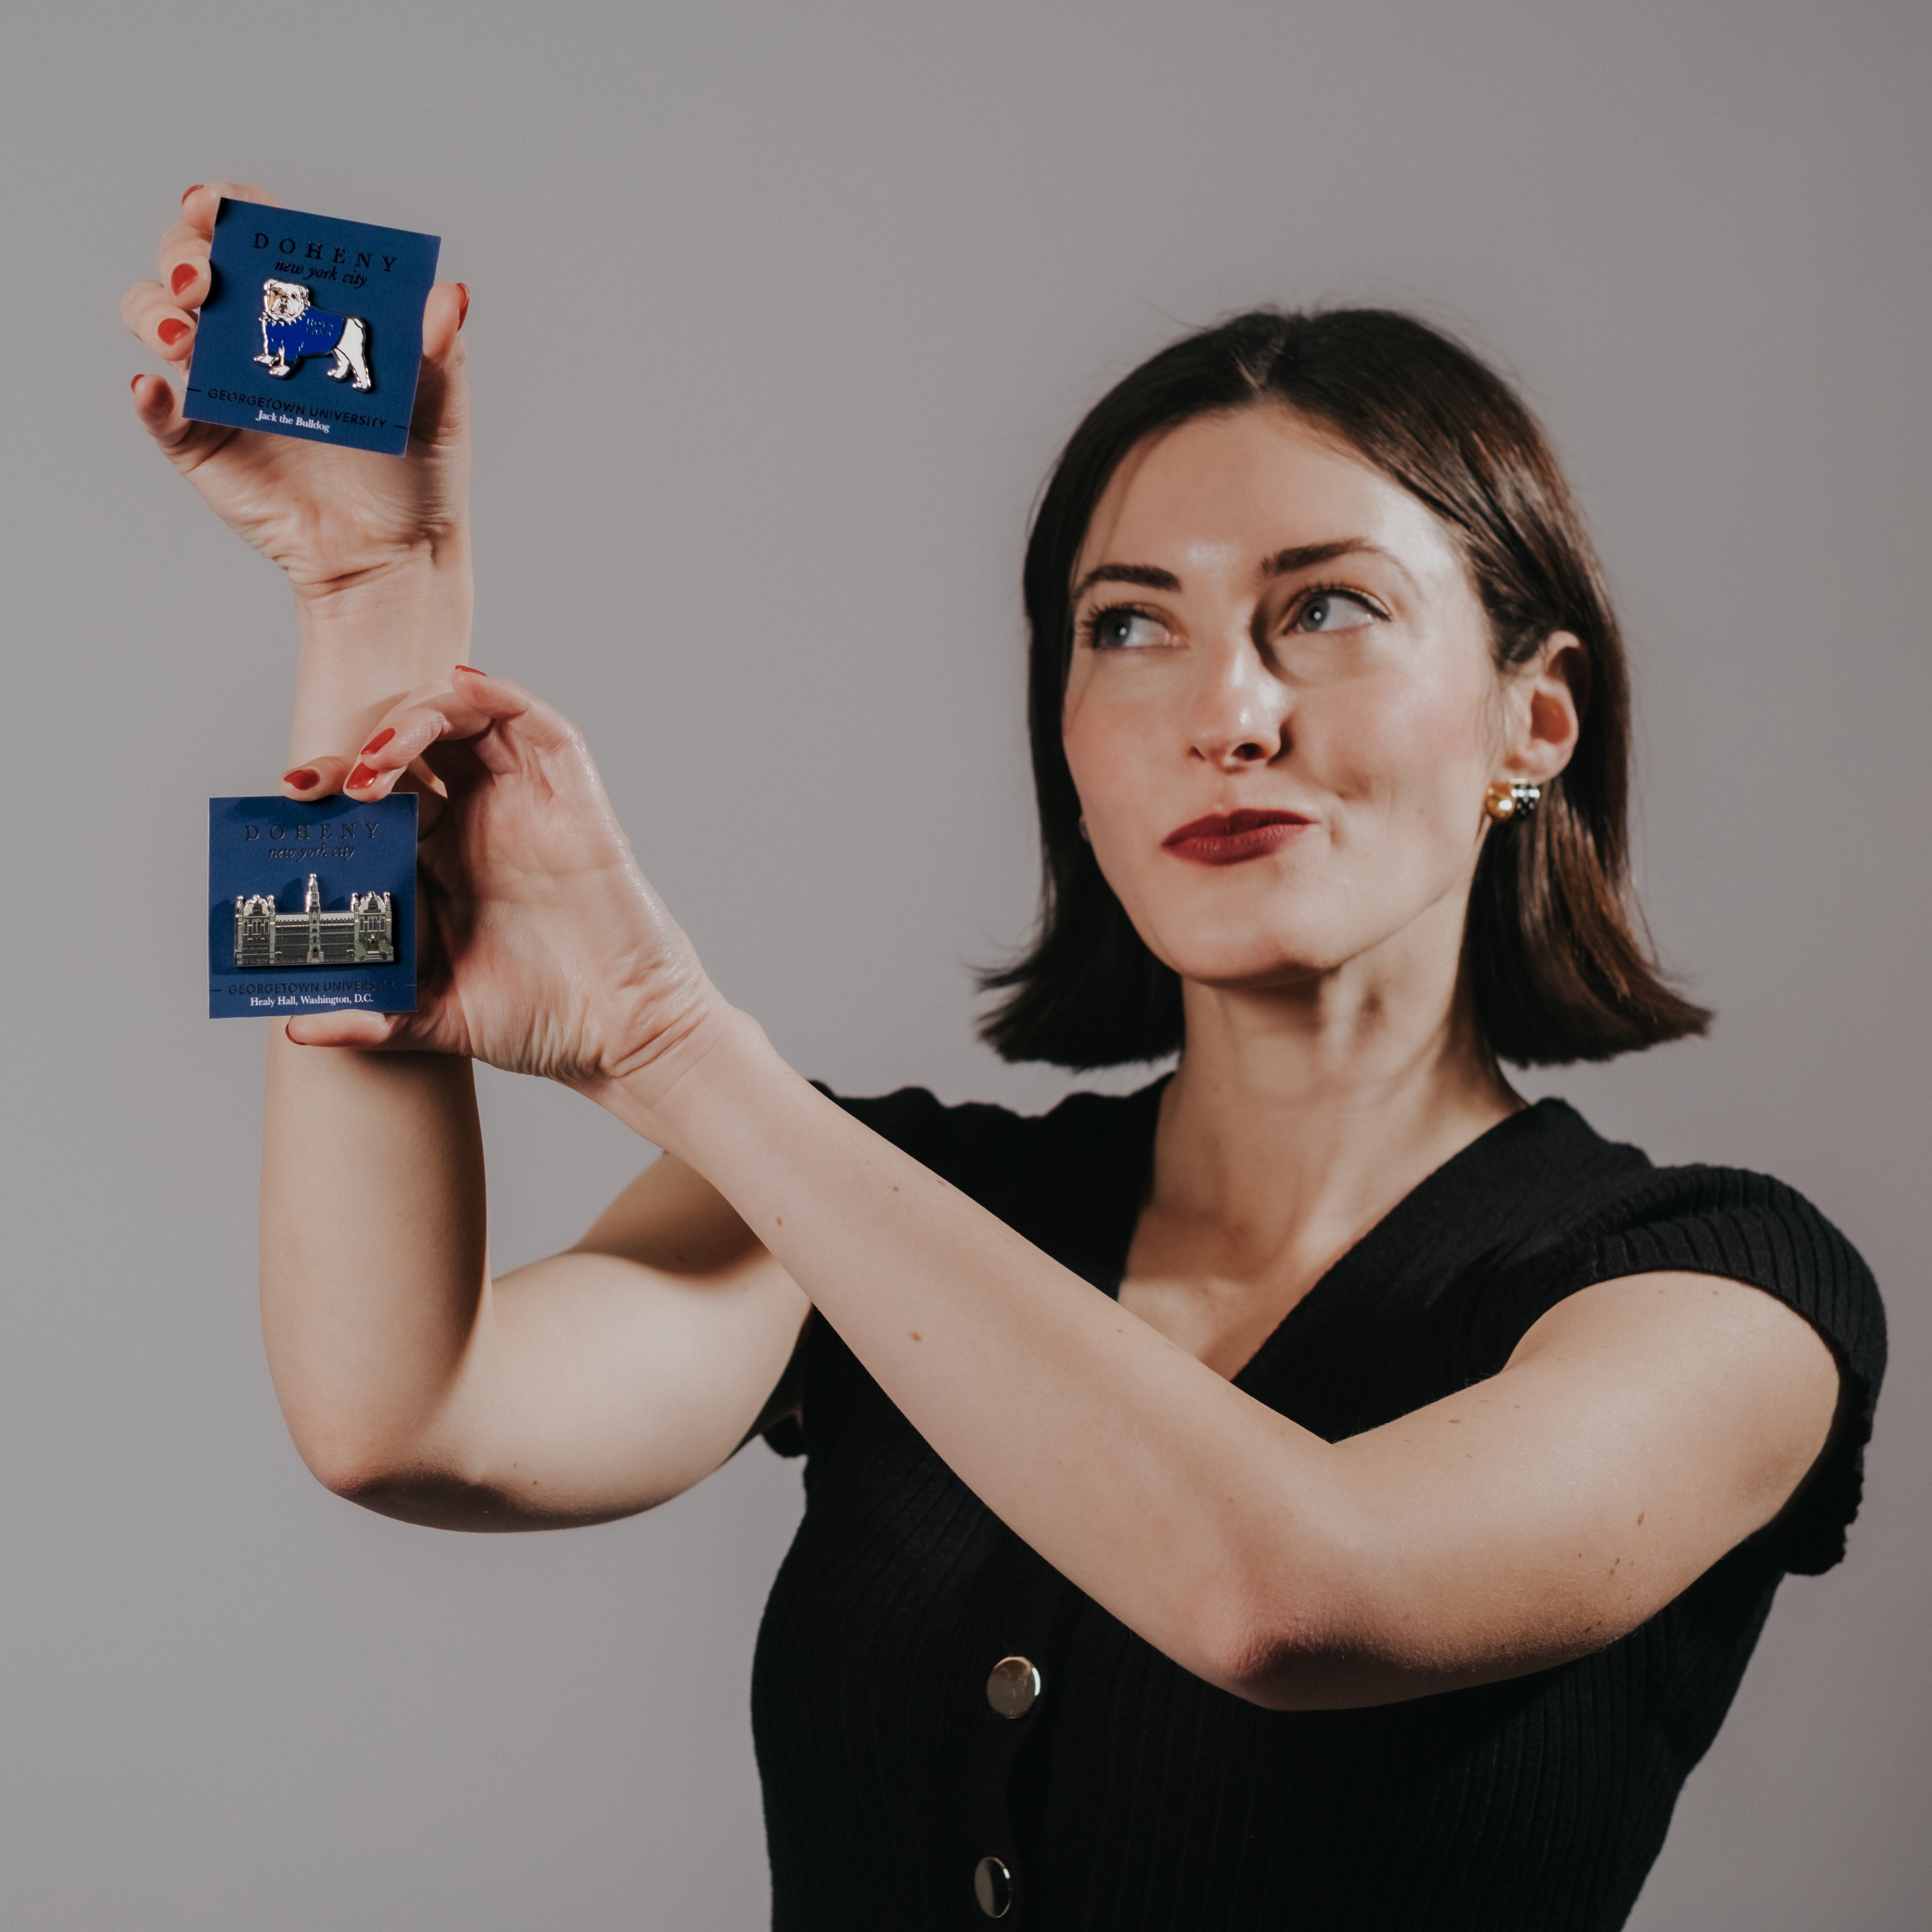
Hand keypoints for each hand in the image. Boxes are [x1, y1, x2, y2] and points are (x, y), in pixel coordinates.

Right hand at [121, 182, 470, 601]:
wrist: (395, 553)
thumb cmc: (417, 472)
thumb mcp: (439, 408)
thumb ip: (442, 351)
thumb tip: (451, 295)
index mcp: (306, 306)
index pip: (252, 233)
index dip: (225, 206)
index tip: (218, 207)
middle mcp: (251, 332)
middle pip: (189, 262)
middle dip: (183, 254)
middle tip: (205, 282)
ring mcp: (218, 383)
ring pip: (154, 318)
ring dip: (153, 313)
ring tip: (182, 340)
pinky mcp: (197, 441)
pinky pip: (156, 411)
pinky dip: (148, 397)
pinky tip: (155, 392)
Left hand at [280, 671, 724, 1103]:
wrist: (620, 1032)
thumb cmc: (542, 1019)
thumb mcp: (435, 1016)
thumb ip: (372, 1018)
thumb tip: (297, 1028)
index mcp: (443, 859)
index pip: (379, 793)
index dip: (334, 782)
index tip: (293, 801)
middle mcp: (481, 820)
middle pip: (412, 747)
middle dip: (360, 748)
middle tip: (326, 784)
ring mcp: (527, 803)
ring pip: (464, 719)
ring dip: (413, 719)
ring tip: (380, 759)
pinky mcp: (572, 796)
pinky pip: (535, 721)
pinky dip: (495, 692)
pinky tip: (457, 687)